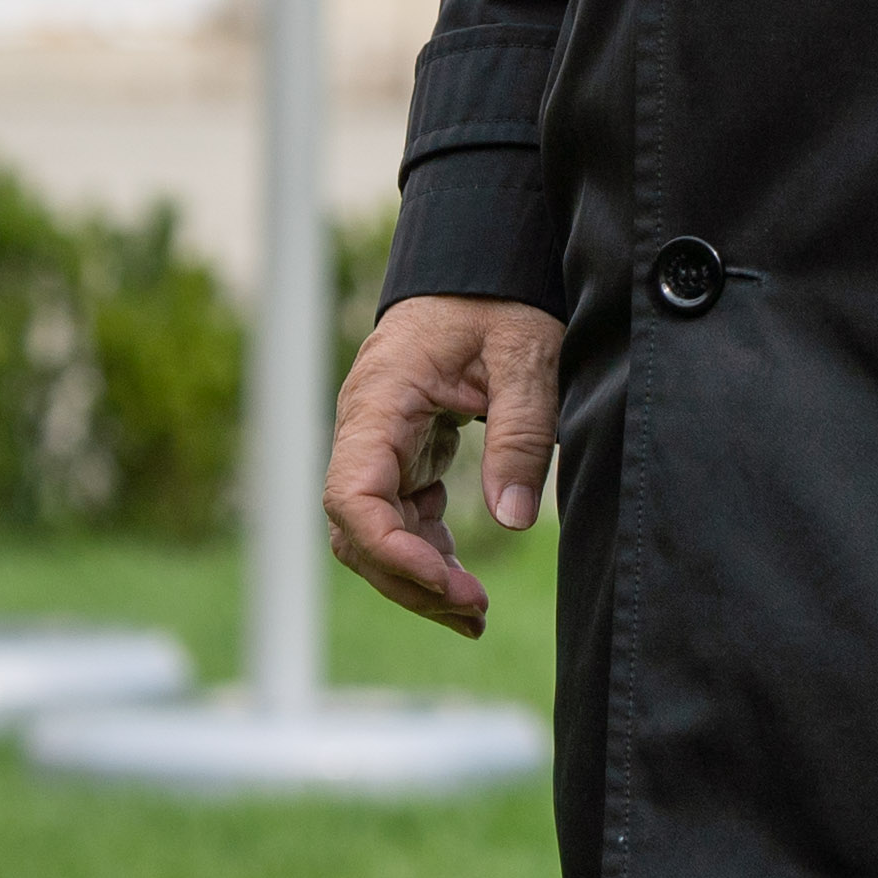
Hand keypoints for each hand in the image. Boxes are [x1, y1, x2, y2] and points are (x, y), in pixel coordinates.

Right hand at [325, 294, 563, 639]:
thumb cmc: (499, 299)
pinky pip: (398, 518)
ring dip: (417, 579)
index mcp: (380, 399)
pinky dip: (427, 554)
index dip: (390, 550)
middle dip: (408, 580)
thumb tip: (513, 518)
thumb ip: (520, 431)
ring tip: (474, 615)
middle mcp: (365, 427)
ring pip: (374, 533)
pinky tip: (463, 581)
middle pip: (357, 529)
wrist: (481, 263)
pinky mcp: (401, 453)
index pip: (351, 495)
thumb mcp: (525, 353)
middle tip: (474, 612)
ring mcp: (379, 442)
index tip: (447, 582)